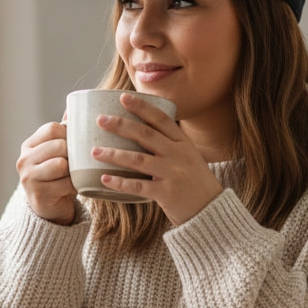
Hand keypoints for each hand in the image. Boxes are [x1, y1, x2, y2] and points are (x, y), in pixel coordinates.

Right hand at [16, 120, 76, 225]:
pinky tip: (71, 189)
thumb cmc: (57, 177)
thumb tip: (74, 106)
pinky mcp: (38, 194)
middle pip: (58, 145)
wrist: (50, 209)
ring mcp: (29, 178)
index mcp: (29, 145)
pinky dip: (74, 186)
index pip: (52, 128)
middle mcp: (24, 159)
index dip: (68, 135)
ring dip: (73, 171)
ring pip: (61, 164)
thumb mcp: (57, 153)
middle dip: (72, 154)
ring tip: (72, 176)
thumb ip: (63, 133)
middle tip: (75, 164)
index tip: (72, 146)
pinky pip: (65, 183)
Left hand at [92, 93, 222, 225]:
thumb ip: (170, 146)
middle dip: (121, 125)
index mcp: (183, 143)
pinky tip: (105, 179)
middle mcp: (178, 155)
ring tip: (95, 151)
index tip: (123, 97)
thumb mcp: (189, 158)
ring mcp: (172, 174)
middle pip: (146, 135)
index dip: (142, 107)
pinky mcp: (166, 194)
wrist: (212, 211)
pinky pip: (139, 187)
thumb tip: (142, 134)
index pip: (161, 119)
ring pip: (138, 160)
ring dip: (114, 154)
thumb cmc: (196, 184)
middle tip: (100, 120)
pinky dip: (120, 183)